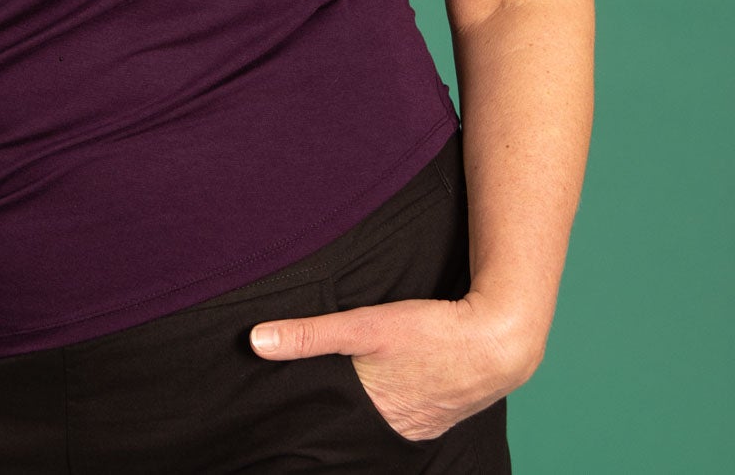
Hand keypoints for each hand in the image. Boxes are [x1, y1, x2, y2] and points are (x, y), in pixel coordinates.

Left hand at [249, 292, 534, 441]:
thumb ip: (311, 334)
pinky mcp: (442, 410)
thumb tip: (256, 341)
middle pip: (355, 428)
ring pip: (381, 421)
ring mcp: (423, 424)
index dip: (311, 426)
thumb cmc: (432, 331)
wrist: (500, 337)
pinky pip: (407, 414)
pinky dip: (393, 404)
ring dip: (366, 411)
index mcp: (375, 418)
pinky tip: (390, 389)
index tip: (285, 427)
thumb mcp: (365, 325)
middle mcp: (398, 430)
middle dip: (336, 420)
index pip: (331, 432)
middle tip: (310, 410)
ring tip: (351, 396)